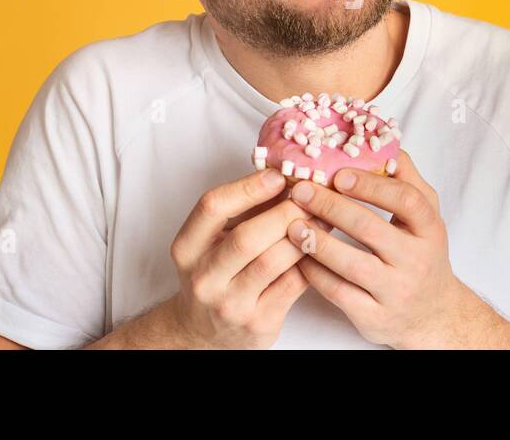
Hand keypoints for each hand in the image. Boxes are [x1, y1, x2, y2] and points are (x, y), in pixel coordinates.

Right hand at [166, 168, 330, 347]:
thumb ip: (244, 211)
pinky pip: (292, 283)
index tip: (277, 176)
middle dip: (285, 212)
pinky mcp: (259, 323)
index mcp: (187, 248)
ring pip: (273, 260)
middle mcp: (204, 278)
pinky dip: (310, 260)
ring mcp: (230, 304)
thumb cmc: (215, 276)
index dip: (248, 187)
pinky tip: (320, 247)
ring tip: (321, 219)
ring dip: (303, 234)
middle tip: (310, 198)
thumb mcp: (214, 242)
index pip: (213, 207)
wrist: (205, 332)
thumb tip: (286, 178)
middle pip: (247, 236)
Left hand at [285, 149, 474, 348]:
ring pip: (349, 264)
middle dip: (329, 206)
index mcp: (429, 229)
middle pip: (369, 229)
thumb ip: (408, 180)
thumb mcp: (425, 217)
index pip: (405, 200)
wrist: (432, 314)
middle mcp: (416, 260)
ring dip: (315, 240)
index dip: (371, 185)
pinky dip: (313, 272)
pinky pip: (337, 292)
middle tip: (300, 191)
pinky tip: (297, 255)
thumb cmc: (422, 254)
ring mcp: (395, 291)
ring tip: (292, 223)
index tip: (339, 174)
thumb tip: (385, 143)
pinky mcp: (374, 317)